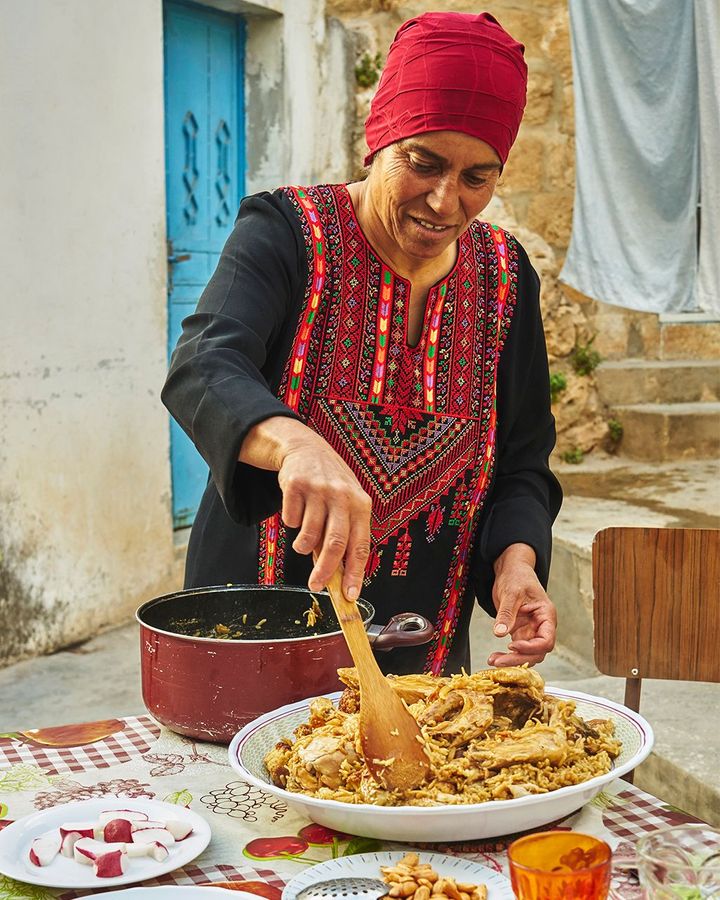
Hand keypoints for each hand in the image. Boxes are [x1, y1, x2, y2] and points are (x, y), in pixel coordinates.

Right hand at [240, 417, 371, 599]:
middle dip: (325, 571)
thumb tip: (338, 575)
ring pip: (309, 535)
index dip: (355, 573)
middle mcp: (342, 496)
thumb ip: (344, 534)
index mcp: (361, 505)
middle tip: (316, 586)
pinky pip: (290, 519)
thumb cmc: (330, 486)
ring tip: (303, 543)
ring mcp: (319, 489)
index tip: (350, 595)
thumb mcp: (346, 504)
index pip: (360, 546)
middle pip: (335, 544)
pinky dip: (291, 523)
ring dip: (303, 546)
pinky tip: (296, 511)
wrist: (306, 449)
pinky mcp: (296, 485)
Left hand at [486, 543, 556, 666]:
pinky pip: (517, 650)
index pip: (546, 640)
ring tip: (493, 661)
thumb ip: (507, 613)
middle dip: (518, 659)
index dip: (531, 647)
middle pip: (537, 652)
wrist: (511, 571)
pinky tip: (494, 657)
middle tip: (498, 661)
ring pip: (527, 655)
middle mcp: (541, 626)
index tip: (512, 645)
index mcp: (546, 615)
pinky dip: (506, 655)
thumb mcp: (511, 593)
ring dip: (512, 661)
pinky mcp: (520, 633)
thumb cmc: (517, 577)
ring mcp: (531, 631)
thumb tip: (500, 633)